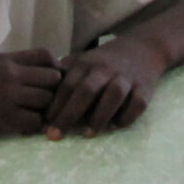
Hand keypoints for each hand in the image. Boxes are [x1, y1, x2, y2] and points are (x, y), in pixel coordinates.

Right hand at [0, 49, 63, 140]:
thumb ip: (9, 70)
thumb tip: (35, 76)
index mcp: (5, 60)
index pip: (46, 55)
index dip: (55, 68)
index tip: (50, 82)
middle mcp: (10, 74)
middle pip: (53, 78)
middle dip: (54, 92)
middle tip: (45, 104)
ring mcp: (8, 96)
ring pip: (47, 100)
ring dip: (44, 111)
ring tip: (32, 117)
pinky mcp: (4, 119)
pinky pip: (35, 121)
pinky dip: (32, 127)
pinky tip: (21, 128)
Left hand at [45, 36, 163, 136]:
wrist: (143, 48)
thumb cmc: (106, 61)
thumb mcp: (83, 60)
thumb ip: (64, 74)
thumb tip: (39, 94)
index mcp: (87, 63)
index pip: (67, 85)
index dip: (54, 106)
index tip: (44, 125)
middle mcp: (106, 69)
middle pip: (86, 91)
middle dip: (69, 114)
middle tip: (55, 135)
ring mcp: (127, 78)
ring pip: (113, 95)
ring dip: (99, 116)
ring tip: (87, 134)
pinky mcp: (145, 88)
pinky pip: (137, 104)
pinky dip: (126, 116)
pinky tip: (114, 126)